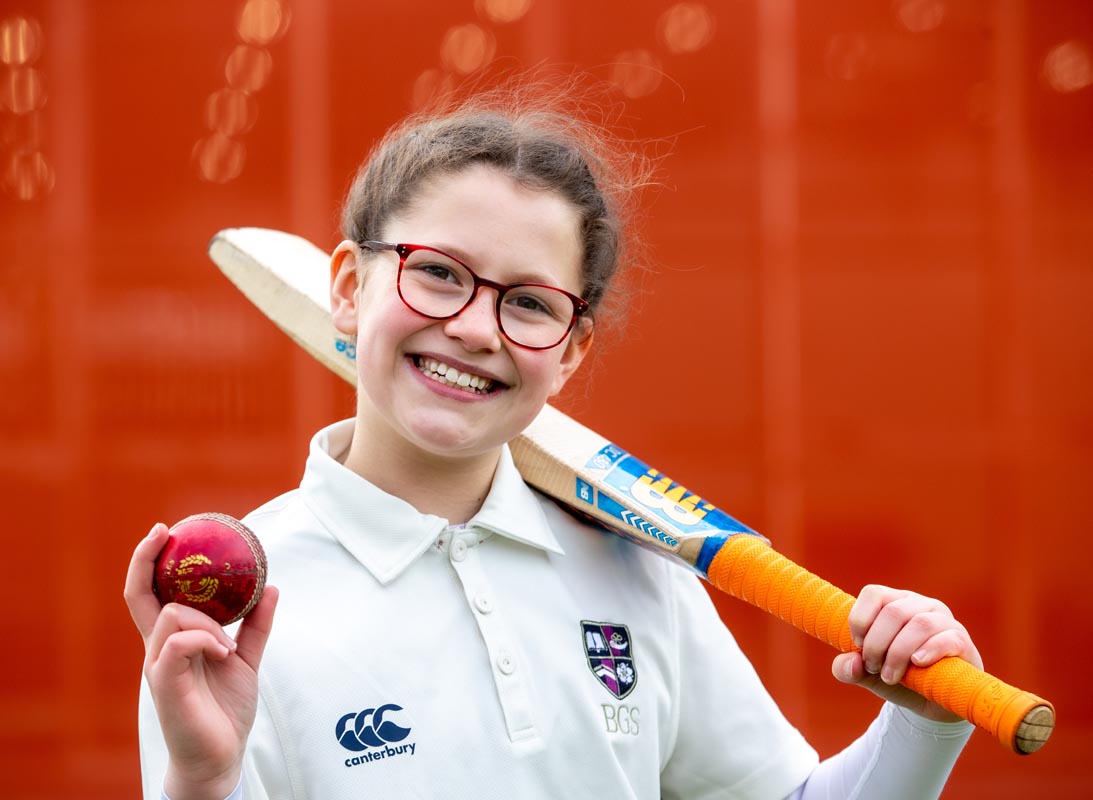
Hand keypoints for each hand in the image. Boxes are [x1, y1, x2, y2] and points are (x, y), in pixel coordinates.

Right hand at [124, 523, 278, 798]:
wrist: (221, 757)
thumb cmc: (225, 710)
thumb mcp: (247, 658)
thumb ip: (255, 625)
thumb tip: (272, 587)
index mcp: (174, 640)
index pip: (150, 594)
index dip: (149, 561)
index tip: (163, 531)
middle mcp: (159, 649)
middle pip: (139, 595)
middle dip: (145, 558)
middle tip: (162, 533)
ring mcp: (159, 667)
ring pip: (170, 615)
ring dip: (207, 620)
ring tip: (229, 645)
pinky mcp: (165, 685)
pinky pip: (178, 643)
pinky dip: (206, 638)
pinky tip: (225, 652)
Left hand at [831, 584, 981, 722]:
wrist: (934, 704)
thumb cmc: (900, 679)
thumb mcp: (869, 675)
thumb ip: (850, 669)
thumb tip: (849, 663)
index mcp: (895, 603)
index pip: (873, 594)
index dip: (860, 620)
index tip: (858, 647)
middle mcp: (919, 605)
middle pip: (893, 612)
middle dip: (876, 645)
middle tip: (874, 669)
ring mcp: (943, 621)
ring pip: (919, 624)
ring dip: (898, 653)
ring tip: (890, 677)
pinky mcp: (961, 641)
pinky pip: (947, 638)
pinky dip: (928, 651)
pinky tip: (917, 664)